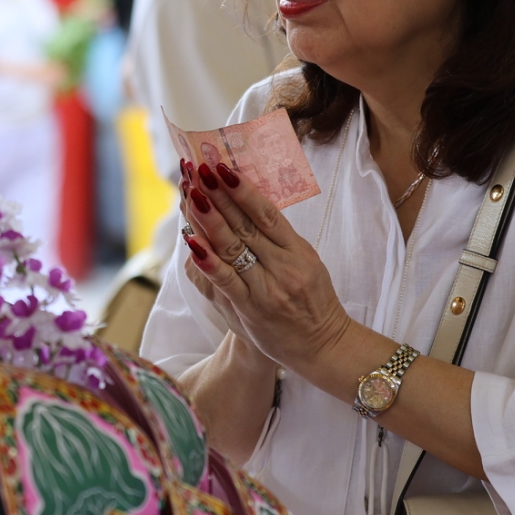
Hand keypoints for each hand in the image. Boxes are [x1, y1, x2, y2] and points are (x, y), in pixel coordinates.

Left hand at [177, 158, 355, 374]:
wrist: (323, 347)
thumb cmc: (312, 301)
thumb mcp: (307, 263)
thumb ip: (279, 239)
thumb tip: (245, 208)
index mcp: (299, 251)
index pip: (267, 214)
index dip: (243, 189)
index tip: (223, 167)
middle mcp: (284, 267)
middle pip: (245, 226)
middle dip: (220, 196)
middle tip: (199, 170)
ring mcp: (266, 289)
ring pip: (233, 249)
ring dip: (209, 220)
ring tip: (191, 194)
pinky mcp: (250, 310)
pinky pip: (226, 283)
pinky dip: (209, 262)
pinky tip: (193, 243)